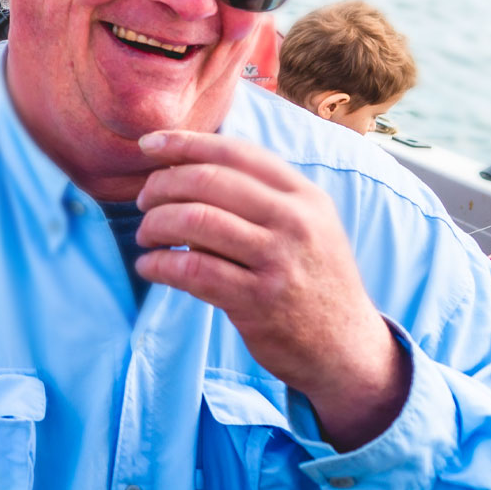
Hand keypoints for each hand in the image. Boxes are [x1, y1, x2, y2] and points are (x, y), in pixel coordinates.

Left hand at [133, 130, 409, 449]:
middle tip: (144, 202)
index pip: (235, 153)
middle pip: (207, 181)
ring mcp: (278, 260)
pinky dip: (158, 265)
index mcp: (304, 196)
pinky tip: (150, 267)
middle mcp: (295, 221)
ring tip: (147, 237)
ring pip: (194, 220)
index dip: (185, 144)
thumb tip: (181, 165)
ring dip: (155, 225)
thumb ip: (258, 197)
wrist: (346, 346)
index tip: (148, 146)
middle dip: (161, 186)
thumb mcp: (305, 226)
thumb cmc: (309, 278)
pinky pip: (191, 270)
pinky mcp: (258, 299)